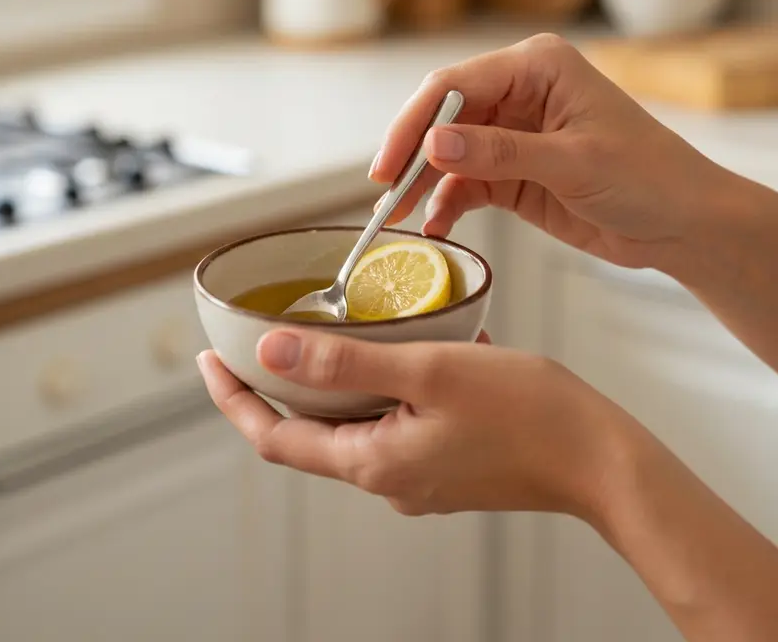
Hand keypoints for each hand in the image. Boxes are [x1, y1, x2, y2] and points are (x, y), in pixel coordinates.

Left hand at [197, 328, 618, 518]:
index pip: (274, 437)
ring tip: (336, 332)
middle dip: (280, 386)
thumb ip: (346, 362)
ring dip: (337, 381)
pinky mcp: (443, 462)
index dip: (234, 400)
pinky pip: (393, 422)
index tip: (209, 361)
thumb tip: (272, 349)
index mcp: (372, 461)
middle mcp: (387, 477)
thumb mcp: (428, 371)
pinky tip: (405, 349)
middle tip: (263, 337)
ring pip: (354, 423)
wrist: (600, 459)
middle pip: (310, 431)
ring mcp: (417, 473)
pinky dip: (383, 386)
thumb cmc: (527, 413)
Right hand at [370, 33, 726, 273]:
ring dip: (424, 186)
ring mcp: (512, 135)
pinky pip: (466, 185)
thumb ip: (499, 152)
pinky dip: (449, 205)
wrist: (680, 224)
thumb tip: (433, 144)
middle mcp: (519, 94)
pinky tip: (438, 225)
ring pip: (449, 154)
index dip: (414, 123)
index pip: (454, 85)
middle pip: (442, 119)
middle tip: (387, 197)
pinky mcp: (512, 173)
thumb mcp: (572, 162)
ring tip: (402, 218)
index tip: (388, 166)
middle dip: (412, 158)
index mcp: (536, 68)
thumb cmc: (647, 177)